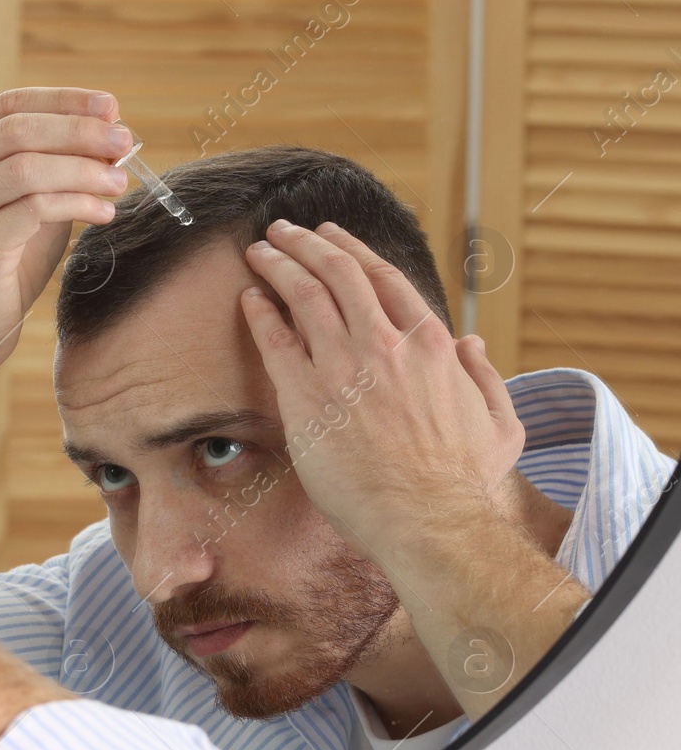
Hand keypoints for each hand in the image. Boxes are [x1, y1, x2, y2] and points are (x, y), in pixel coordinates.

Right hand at [0, 87, 131, 374]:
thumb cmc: (0, 265)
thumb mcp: (30, 204)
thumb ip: (57, 168)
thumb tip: (111, 136)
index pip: (10, 105)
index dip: (64, 101)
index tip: (111, 108)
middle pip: (18, 129)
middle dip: (79, 132)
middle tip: (123, 143)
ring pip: (26, 167)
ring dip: (83, 170)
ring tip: (119, 183)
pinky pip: (33, 209)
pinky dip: (76, 204)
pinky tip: (102, 212)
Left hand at [239, 219, 524, 560]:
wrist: (426, 519)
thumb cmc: (464, 482)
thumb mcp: (501, 422)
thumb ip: (486, 376)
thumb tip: (472, 342)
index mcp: (431, 344)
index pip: (384, 278)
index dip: (352, 250)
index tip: (331, 237)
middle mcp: (385, 344)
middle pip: (338, 274)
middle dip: (306, 244)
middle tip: (283, 230)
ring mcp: (343, 367)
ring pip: (304, 296)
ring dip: (278, 265)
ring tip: (259, 251)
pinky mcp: (306, 398)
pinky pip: (276, 342)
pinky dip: (261, 314)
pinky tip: (249, 298)